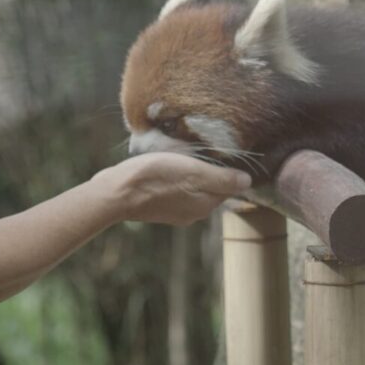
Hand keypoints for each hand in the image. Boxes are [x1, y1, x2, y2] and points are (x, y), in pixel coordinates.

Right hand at [96, 153, 252, 226]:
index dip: (228, 169)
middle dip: (210, 172)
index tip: (222, 152)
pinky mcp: (158, 207)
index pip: (228, 187)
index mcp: (206, 205)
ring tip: (184, 156)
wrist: (116, 193)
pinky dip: (176, 180)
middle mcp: (193, 213)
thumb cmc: (156, 177)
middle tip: (203, 150)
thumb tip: (248, 182)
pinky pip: (176, 192)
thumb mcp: (193, 172)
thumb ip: (221, 178)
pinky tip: (167, 167)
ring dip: (192, 176)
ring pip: (193, 190)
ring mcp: (174, 213)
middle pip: (211, 189)